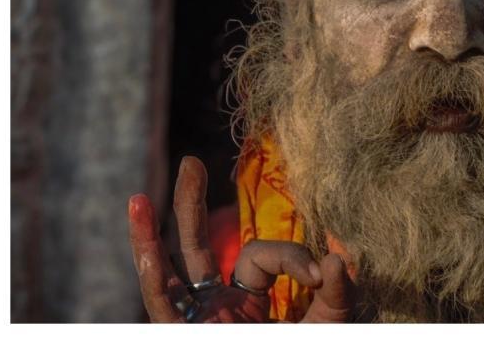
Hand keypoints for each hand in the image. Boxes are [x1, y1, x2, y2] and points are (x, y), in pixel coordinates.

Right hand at [128, 156, 354, 321]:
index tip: (319, 272)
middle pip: (197, 249)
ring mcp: (199, 323)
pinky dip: (150, 268)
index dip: (289, 257)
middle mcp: (219, 307)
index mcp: (252, 299)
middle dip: (191, 206)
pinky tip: (144, 234)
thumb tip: (339, 252)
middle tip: (193, 162)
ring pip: (169, 273)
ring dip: (157, 232)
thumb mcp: (330, 324)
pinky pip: (162, 305)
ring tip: (144, 195)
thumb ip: (338, 291)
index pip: (259, 257)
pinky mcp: (185, 336)